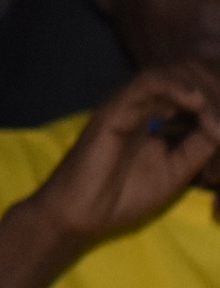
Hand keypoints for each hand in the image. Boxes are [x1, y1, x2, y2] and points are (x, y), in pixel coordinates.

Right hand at [19, 60, 219, 248]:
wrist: (82, 215)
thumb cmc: (123, 197)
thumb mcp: (178, 170)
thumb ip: (200, 146)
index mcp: (158, 114)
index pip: (197, 87)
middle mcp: (144, 102)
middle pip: (192, 74)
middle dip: (218, 93)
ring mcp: (129, 102)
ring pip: (176, 72)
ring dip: (206, 92)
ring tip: (217, 123)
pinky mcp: (115, 108)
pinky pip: (148, 82)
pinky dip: (177, 87)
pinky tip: (197, 102)